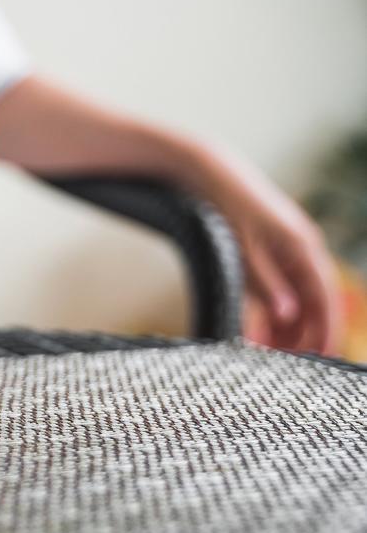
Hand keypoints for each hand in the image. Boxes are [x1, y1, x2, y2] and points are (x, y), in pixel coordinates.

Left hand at [206, 155, 342, 355]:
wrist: (207, 169)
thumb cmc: (225, 204)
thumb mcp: (242, 248)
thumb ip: (265, 282)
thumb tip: (289, 315)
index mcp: (303, 247)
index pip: (324, 299)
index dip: (324, 330)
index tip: (318, 358)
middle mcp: (302, 249)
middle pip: (312, 303)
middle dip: (301, 334)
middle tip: (281, 362)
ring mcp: (287, 249)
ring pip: (295, 297)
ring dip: (284, 326)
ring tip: (265, 352)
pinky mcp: (271, 249)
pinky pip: (279, 287)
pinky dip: (270, 310)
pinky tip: (256, 330)